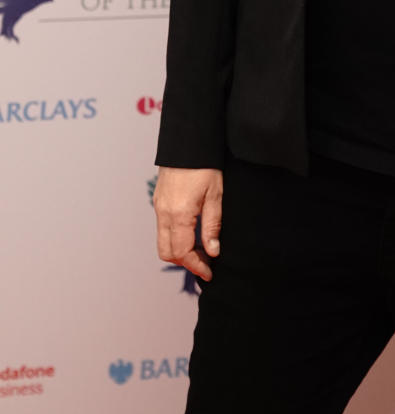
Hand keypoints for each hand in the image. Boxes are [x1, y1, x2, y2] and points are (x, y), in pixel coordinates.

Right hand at [154, 166, 222, 281]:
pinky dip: (175, 238)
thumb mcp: (215, 195)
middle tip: (205, 262)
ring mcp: (159, 207)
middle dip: (185, 262)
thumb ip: (212, 225)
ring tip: (201, 249)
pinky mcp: (159, 201)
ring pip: (163, 242)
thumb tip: (212, 251)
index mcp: (179, 214)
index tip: (209, 273)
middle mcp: (164, 213)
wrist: (188, 141)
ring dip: (179, 251)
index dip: (196, 266)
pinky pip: (162, 229)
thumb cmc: (205, 166)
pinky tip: (192, 233)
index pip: (182, 253)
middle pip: (167, 252)